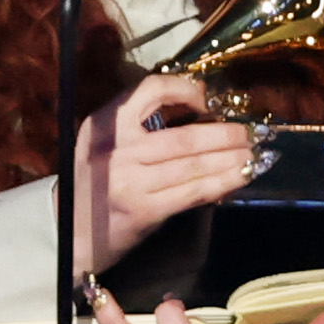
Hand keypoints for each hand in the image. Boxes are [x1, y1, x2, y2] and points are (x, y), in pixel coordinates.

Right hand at [77, 75, 259, 269]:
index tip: (208, 100)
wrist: (70, 233)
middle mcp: (116, 149)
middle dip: (224, 134)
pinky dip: (219, 184)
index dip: (186, 90)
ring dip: (230, 160)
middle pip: (183, 136)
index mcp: (105, 123)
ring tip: (253, 154)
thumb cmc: (95, 185)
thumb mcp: (104, 144)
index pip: (150, 90)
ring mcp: (130, 181)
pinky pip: (191, 192)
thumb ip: (140, 126)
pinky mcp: (143, 210)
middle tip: (250, 133)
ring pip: (193, 165)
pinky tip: (237, 178)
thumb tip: (200, 113)